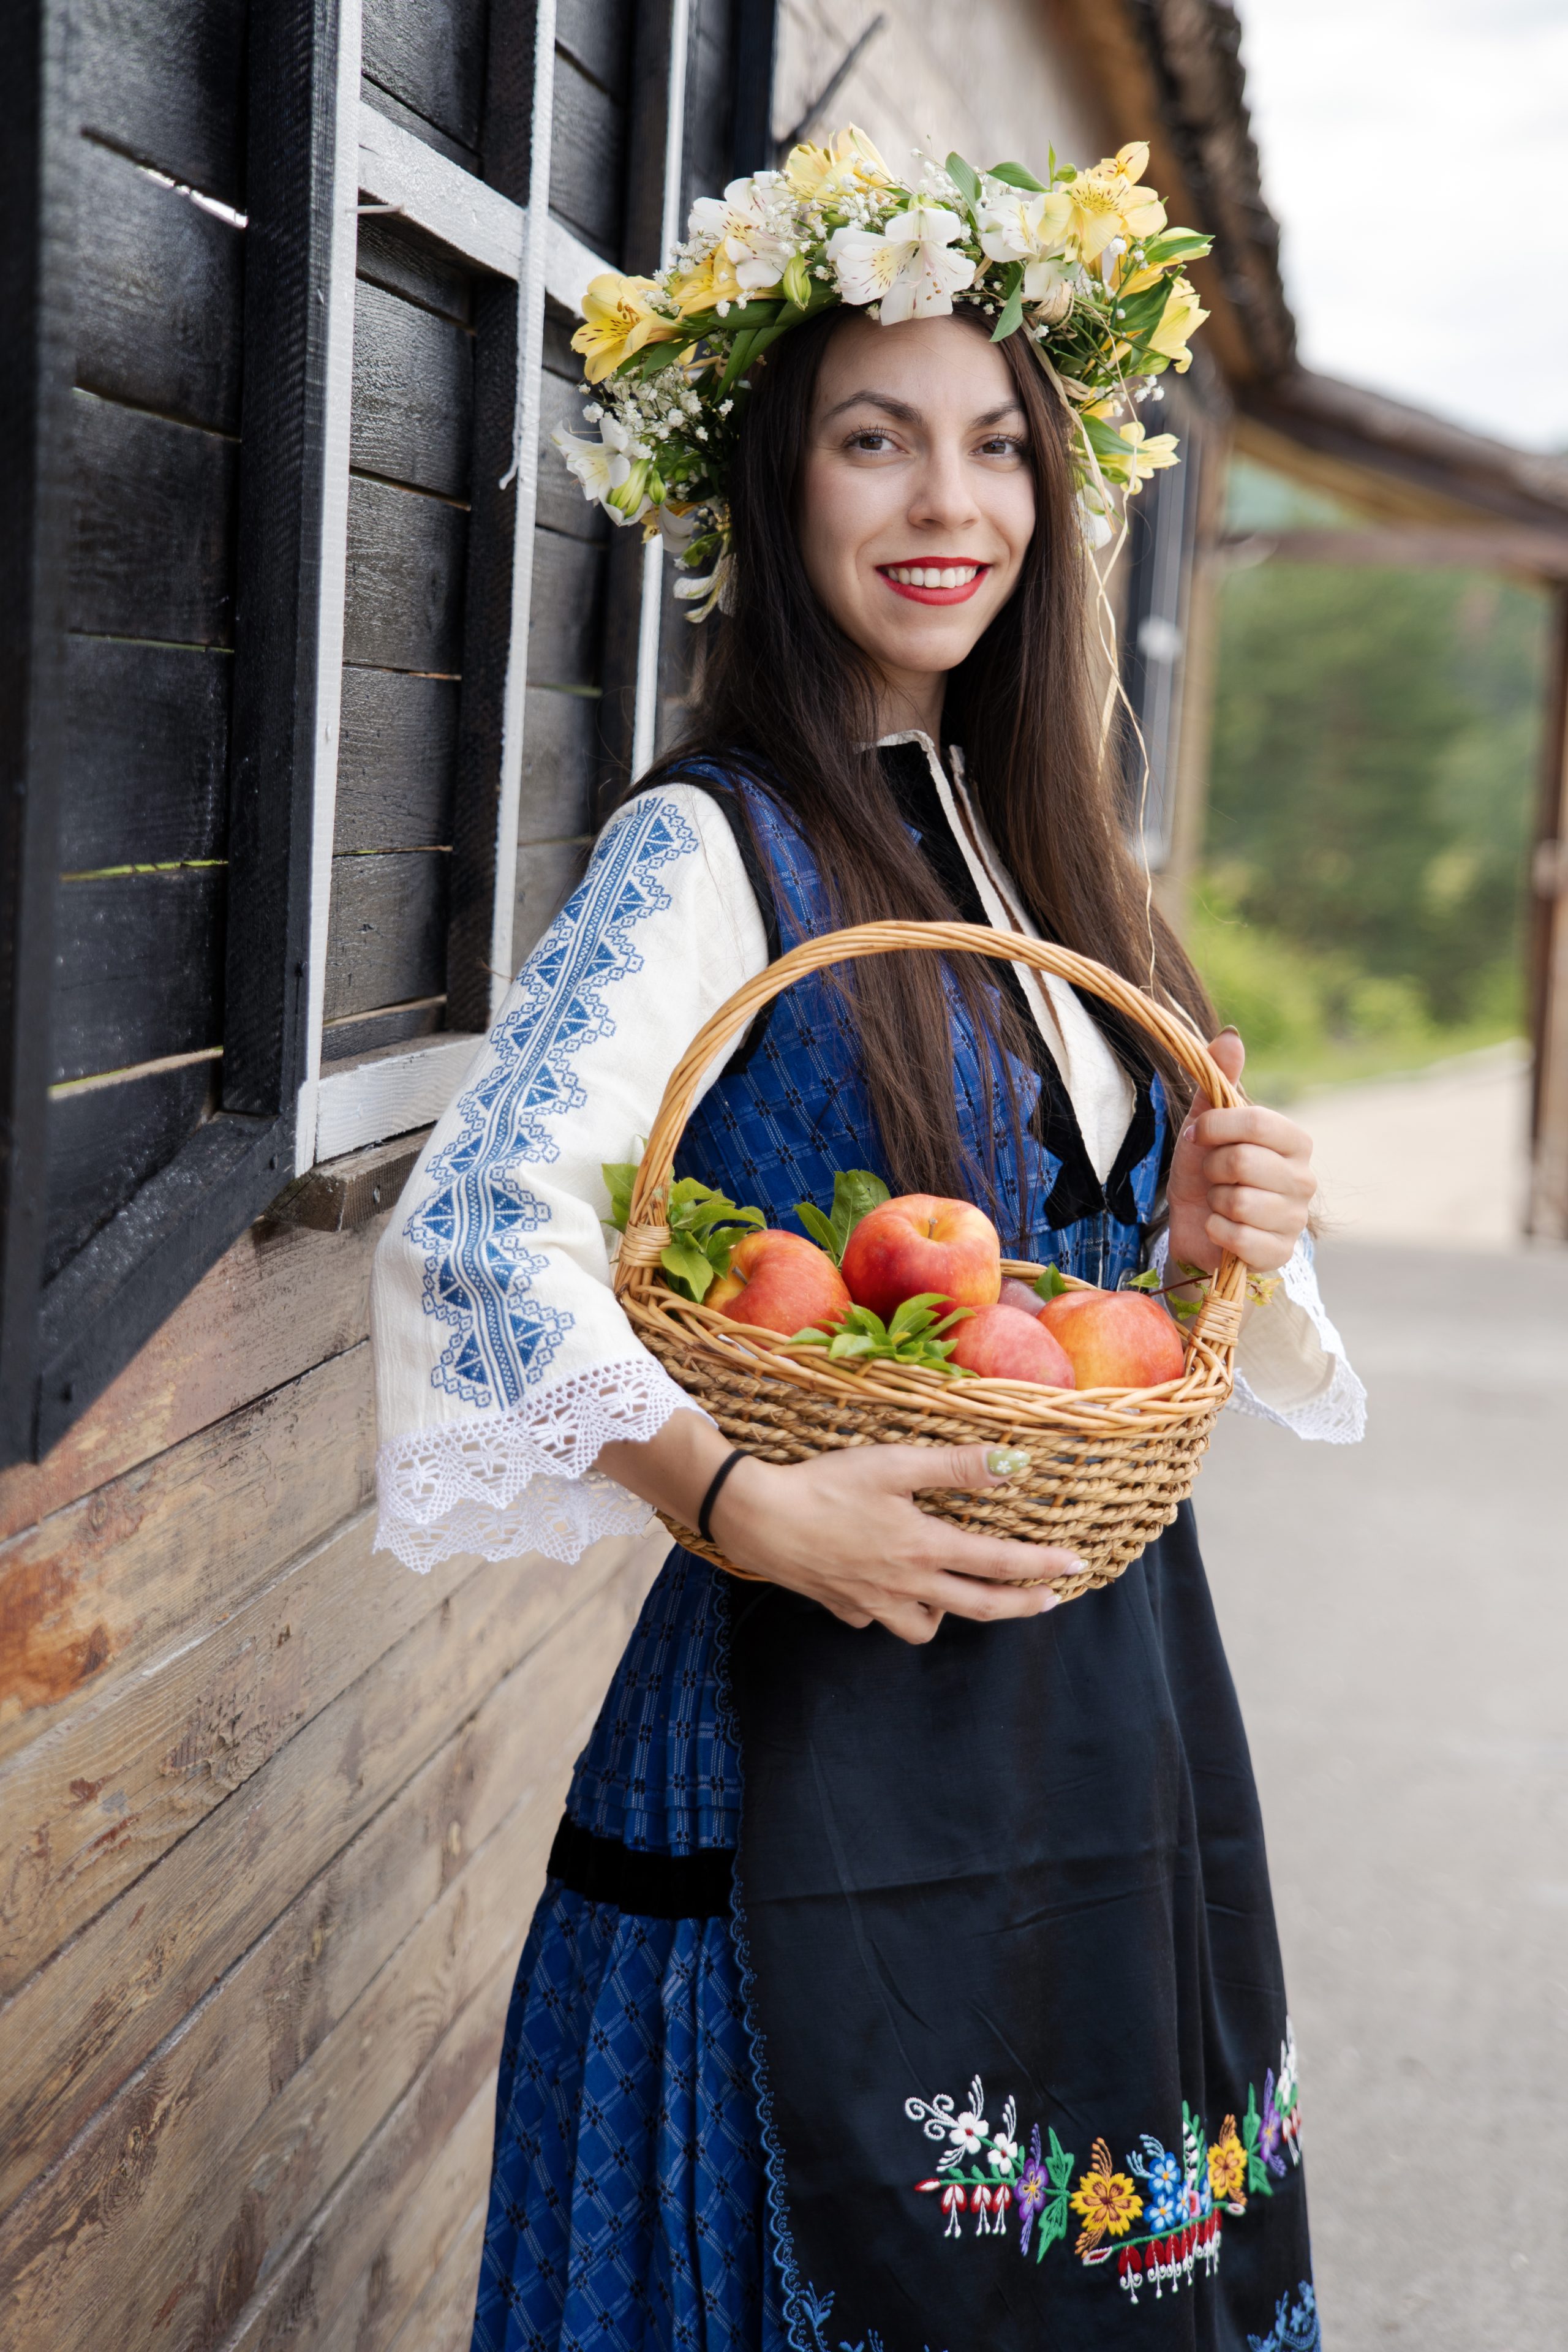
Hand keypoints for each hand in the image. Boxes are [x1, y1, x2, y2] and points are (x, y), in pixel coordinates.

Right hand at [709, 1442, 1083, 1644]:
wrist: (757, 1517)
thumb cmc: (825, 1484)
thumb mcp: (894, 1464)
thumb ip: (955, 1466)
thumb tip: (1012, 1467)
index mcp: (925, 1548)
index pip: (1000, 1563)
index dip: (1042, 1566)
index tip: (1074, 1567)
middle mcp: (906, 1585)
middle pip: (978, 1608)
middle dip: (1020, 1606)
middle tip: (1048, 1601)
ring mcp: (873, 1602)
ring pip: (925, 1627)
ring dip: (948, 1613)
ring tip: (955, 1592)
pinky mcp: (842, 1606)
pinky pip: (879, 1620)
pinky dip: (892, 1610)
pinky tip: (886, 1589)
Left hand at [1165, 1028, 1316, 1274]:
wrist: (1194, 1226)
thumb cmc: (1205, 1171)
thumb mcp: (1205, 1124)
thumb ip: (1218, 1081)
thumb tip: (1230, 1035)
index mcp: (1294, 1141)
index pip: (1258, 1121)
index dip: (1217, 1126)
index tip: (1199, 1134)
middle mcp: (1305, 1178)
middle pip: (1243, 1161)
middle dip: (1212, 1168)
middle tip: (1212, 1175)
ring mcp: (1295, 1219)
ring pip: (1238, 1201)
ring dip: (1214, 1201)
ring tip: (1219, 1201)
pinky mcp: (1279, 1254)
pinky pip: (1237, 1237)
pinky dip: (1216, 1231)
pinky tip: (1220, 1229)